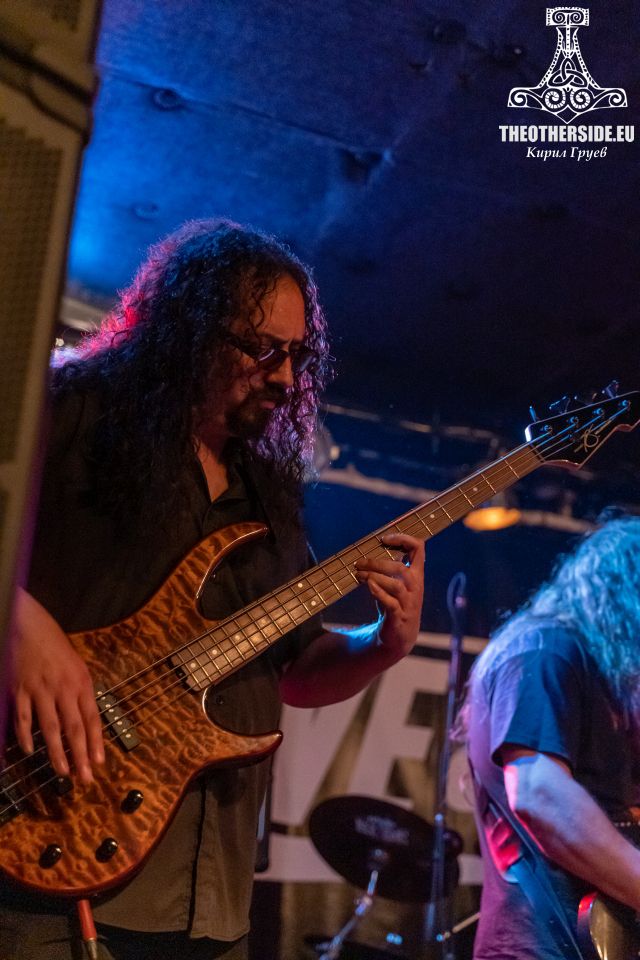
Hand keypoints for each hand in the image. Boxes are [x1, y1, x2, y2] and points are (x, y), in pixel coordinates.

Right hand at [10, 589, 104, 782]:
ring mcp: (41, 690)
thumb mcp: (77, 665)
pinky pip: (23, 718)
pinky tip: (30, 750)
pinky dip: (26, 736)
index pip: (92, 718)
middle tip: (85, 778)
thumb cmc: (55, 646)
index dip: (96, 742)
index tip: (100, 762)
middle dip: (81, 755)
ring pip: (51, 727)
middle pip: (74, 727)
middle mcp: (64, 688)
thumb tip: (87, 719)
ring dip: (57, 752)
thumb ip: (81, 692)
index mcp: (81, 682)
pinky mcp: (20, 690)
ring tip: (64, 771)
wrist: (29, 625)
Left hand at [354, 533, 424, 661]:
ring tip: (359, 574)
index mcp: (416, 575)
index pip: (418, 548)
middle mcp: (415, 587)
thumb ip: (389, 567)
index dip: (403, 538)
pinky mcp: (399, 617)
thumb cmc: (395, 604)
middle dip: (377, 563)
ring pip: (395, 585)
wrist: (399, 637)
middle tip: (359, 562)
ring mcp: (408, 603)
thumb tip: (370, 548)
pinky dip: (379, 593)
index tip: (384, 538)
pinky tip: (369, 585)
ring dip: (374, 576)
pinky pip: (391, 603)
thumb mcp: (395, 583)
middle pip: (400, 568)